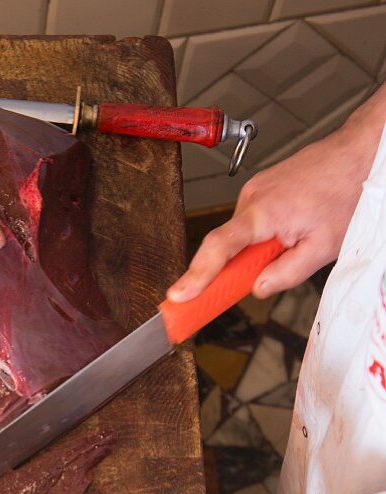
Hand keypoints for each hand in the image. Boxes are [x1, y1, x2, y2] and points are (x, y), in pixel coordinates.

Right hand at [168, 87, 385, 301]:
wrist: (358, 153)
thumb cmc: (345, 192)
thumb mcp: (323, 247)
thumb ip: (287, 273)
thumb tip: (258, 288)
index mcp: (263, 213)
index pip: (218, 248)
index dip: (196, 275)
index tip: (178, 296)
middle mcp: (251, 198)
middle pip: (226, 246)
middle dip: (236, 268)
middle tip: (246, 285)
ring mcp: (254, 190)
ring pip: (241, 235)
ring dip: (255, 249)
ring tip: (291, 245)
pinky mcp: (260, 188)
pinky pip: (250, 222)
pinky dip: (260, 236)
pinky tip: (288, 232)